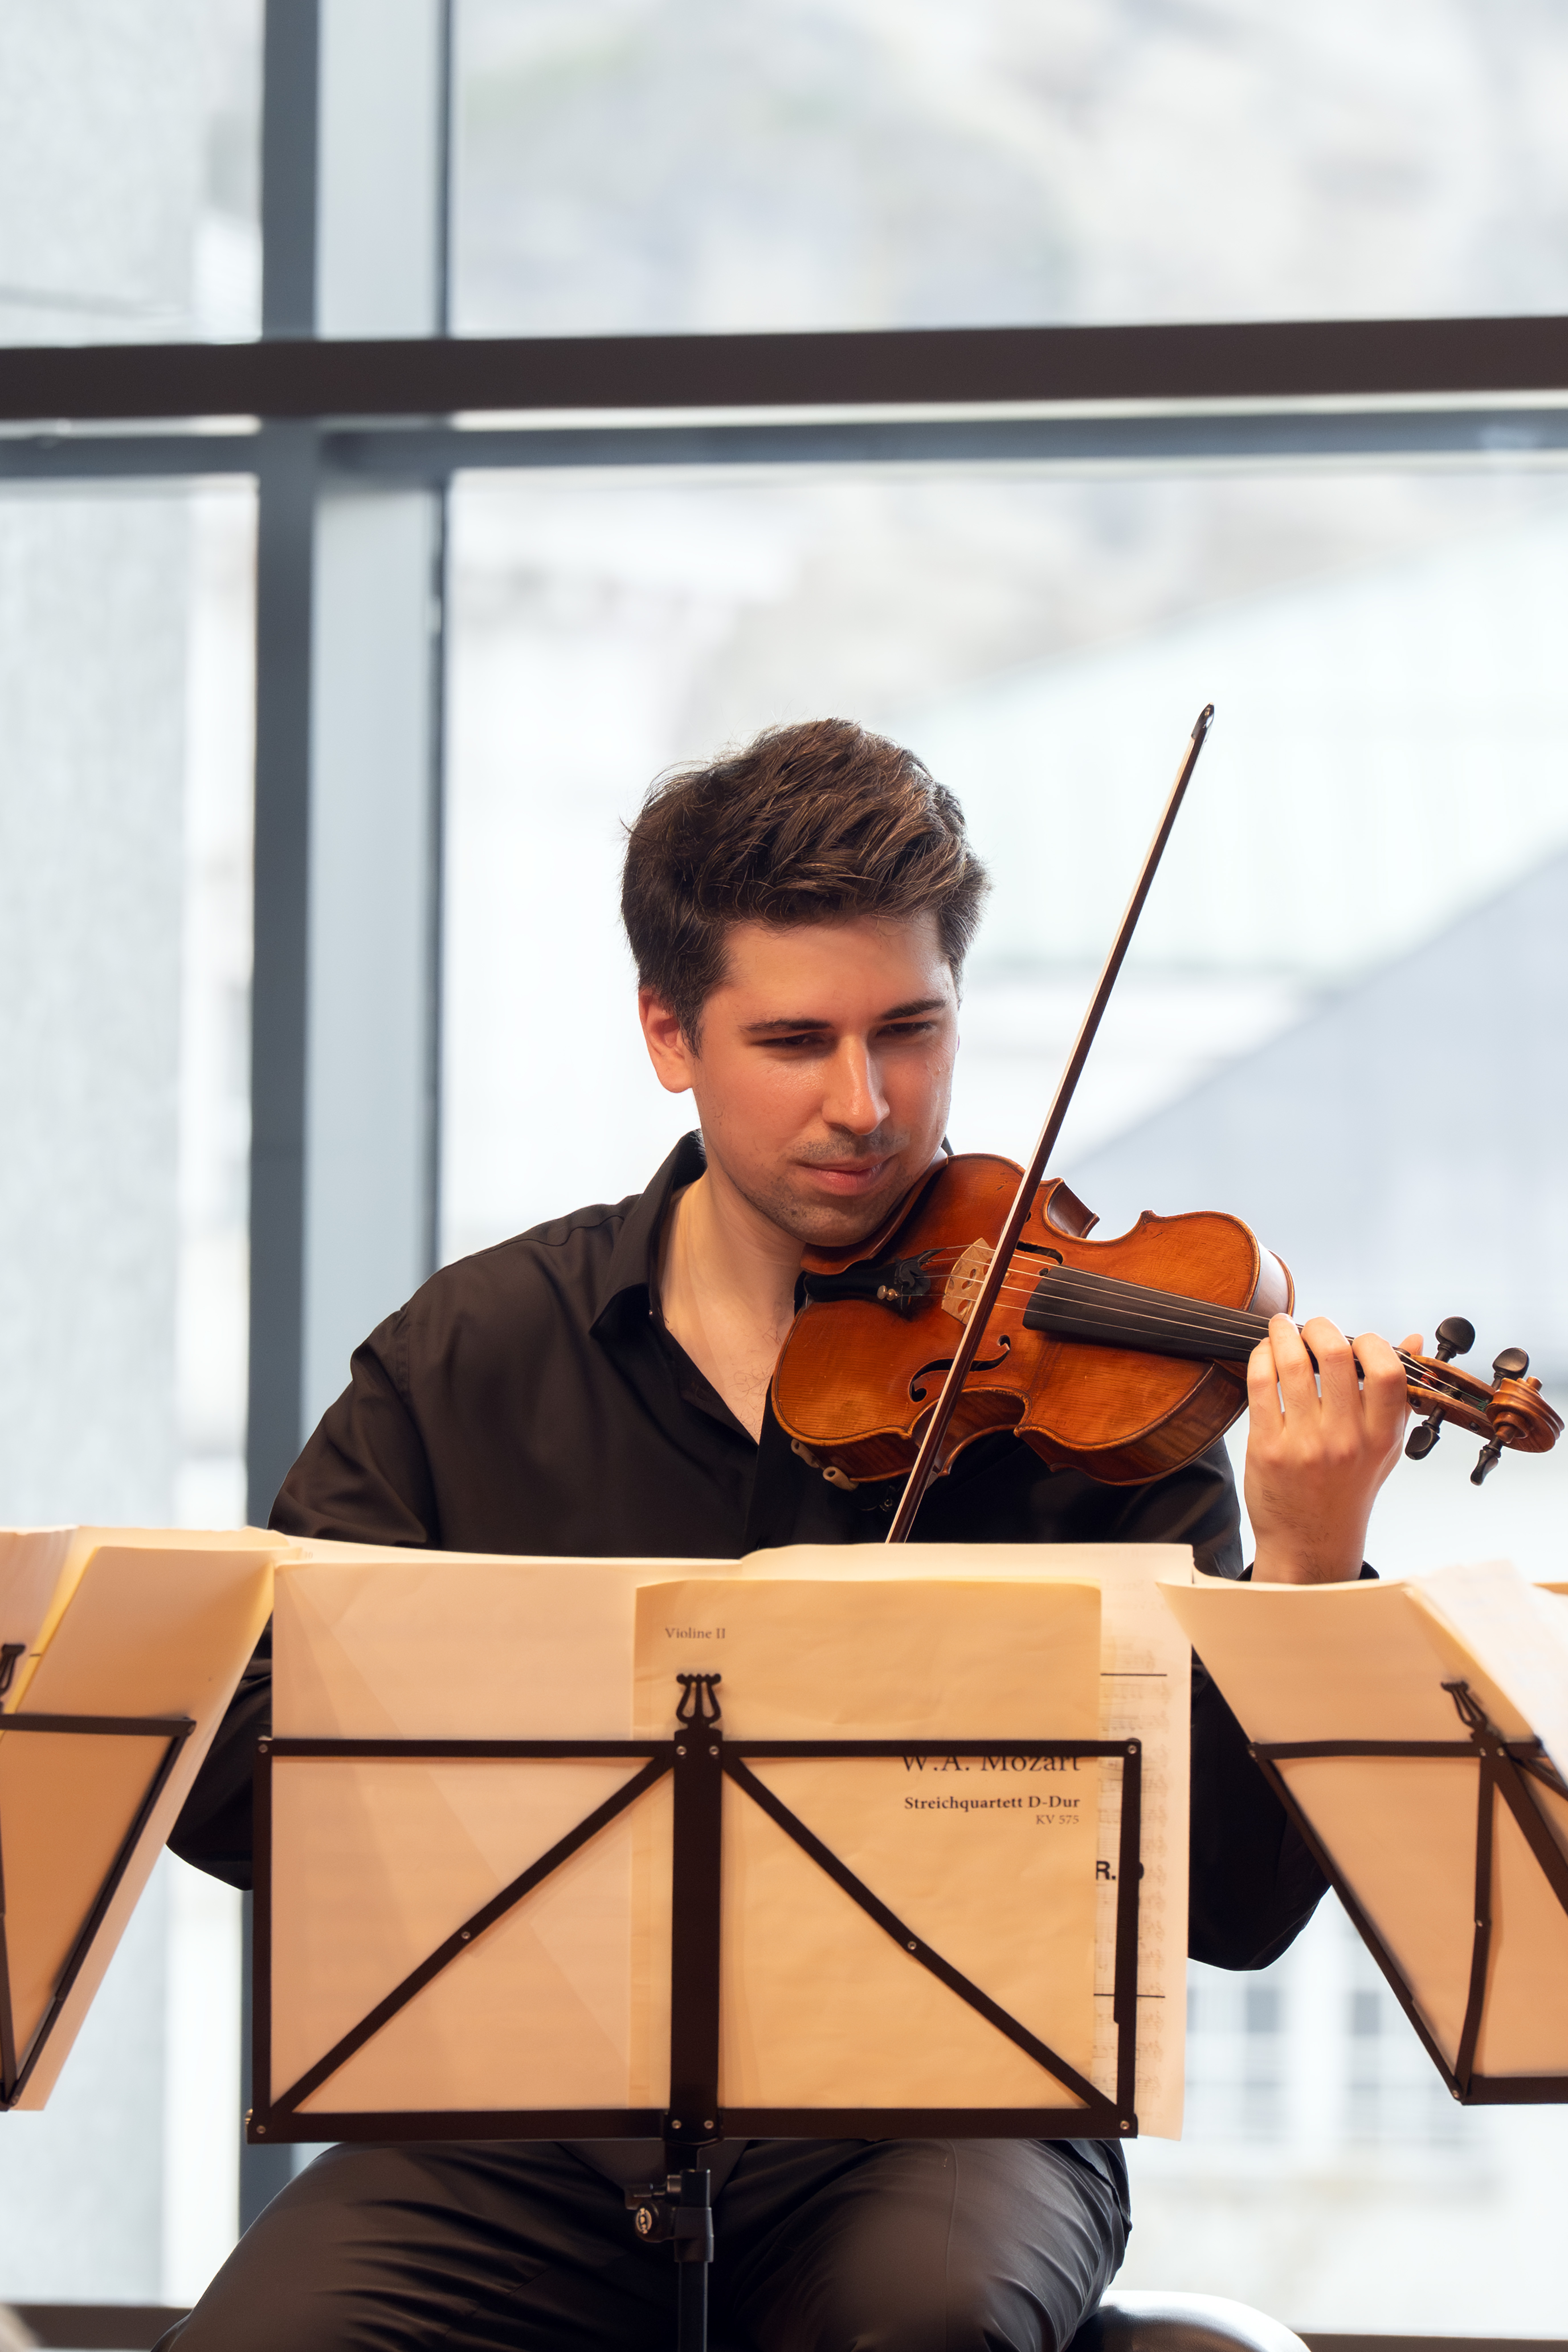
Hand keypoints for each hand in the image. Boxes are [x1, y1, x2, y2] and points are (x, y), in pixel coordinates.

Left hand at [1244, 1316, 1416, 1583]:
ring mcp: (1305, 1444)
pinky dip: (1261, 1358)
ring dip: (1284, 1334)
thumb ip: (1397, 1393)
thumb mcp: (1384, 1447)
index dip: (1371, 1342)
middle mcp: (1346, 1440)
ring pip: (1293, 1365)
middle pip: (1336, 1356)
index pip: (1388, 1371)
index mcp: (1381, 1436)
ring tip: (1282, 1326)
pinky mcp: (1267, 1448)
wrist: (1310, 1543)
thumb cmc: (1348, 1489)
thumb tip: (1412, 1338)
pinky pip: (1261, 1386)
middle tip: (1311, 1326)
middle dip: (1320, 1327)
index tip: (1356, 1339)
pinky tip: (1264, 1353)